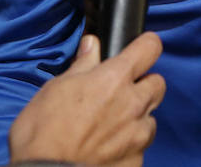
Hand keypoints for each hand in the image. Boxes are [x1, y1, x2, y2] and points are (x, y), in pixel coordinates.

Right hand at [8, 31, 165, 166]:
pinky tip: (109, 147)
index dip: (145, 46)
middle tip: (121, 92)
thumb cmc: (43, 132)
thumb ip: (82, 66)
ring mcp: (138, 135)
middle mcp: (133, 104)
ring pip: (151, 117)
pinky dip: (129, 144)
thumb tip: (92, 45)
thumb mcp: (55, 89)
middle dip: (143, 84)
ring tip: (112, 124)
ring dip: (137, 117)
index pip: (150, 48)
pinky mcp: (136, 160)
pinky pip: (141, 146)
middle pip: (157, 83)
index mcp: (114, 79)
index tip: (139, 49)